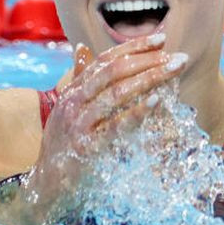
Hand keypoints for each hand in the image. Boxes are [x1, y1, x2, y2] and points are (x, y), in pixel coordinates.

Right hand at [22, 34, 187, 224]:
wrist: (46, 184)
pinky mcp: (86, 146)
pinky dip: (135, 113)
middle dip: (148, 60)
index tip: (161, 40)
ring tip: (173, 71)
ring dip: (149, 79)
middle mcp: (74, 102)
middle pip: (113, 71)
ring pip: (115, 93)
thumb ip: (78, 79)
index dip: (133, 47)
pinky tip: (155, 102)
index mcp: (73, 91)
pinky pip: (113, 126)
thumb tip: (82, 48)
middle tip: (177, 57)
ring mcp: (78, 124)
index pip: (105, 60)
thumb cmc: (62, 145)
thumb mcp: (67, 109)